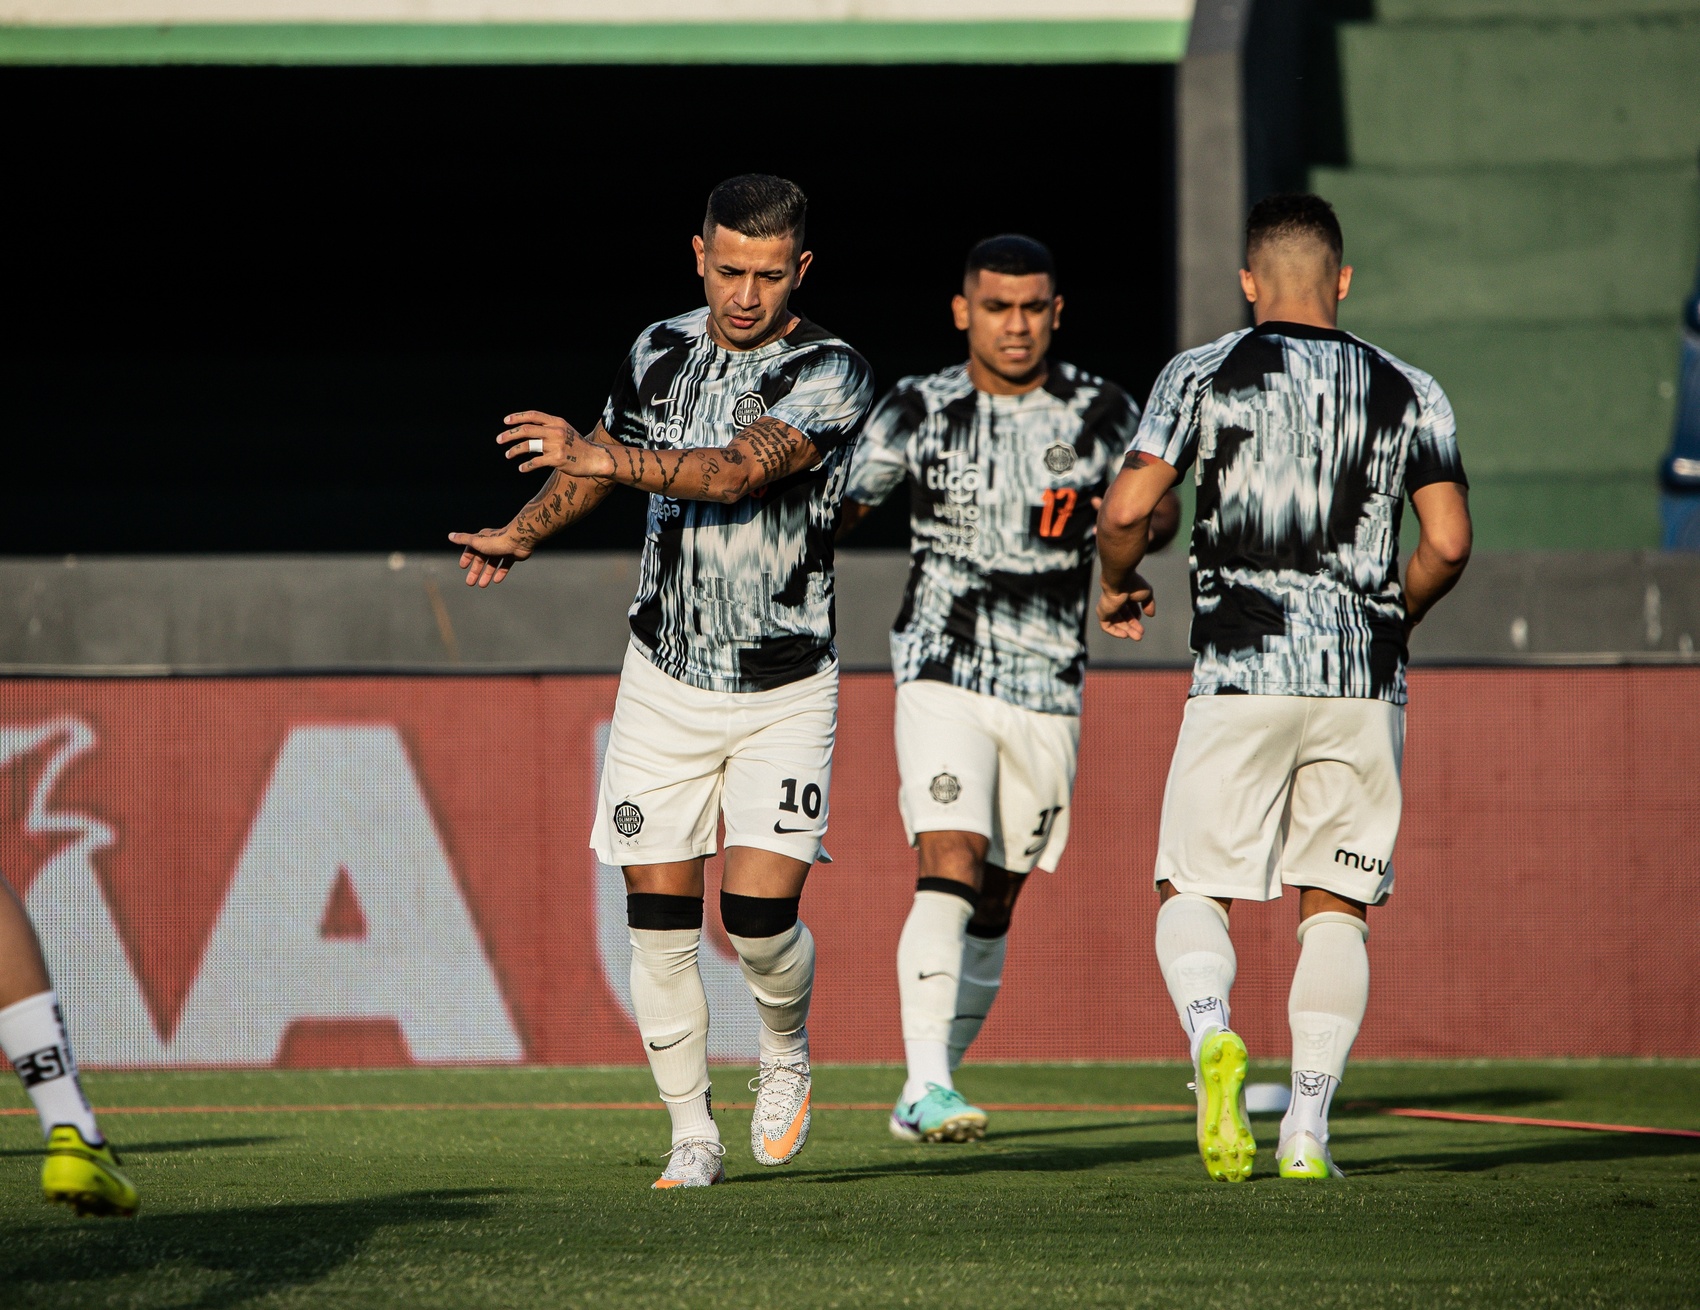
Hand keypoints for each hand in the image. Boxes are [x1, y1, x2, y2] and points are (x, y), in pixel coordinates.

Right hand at [447, 526, 532, 587]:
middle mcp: (492, 544)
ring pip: (492, 564)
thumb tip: (450, 535)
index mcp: (482, 540)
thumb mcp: (476, 541)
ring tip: (482, 585)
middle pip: (481, 560)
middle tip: (470, 583)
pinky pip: (505, 565)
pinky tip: (496, 581)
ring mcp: (502, 550)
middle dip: (475, 571)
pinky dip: (500, 572)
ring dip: (487, 574)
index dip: (467, 558)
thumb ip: (463, 539)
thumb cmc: (497, 541)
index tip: (463, 567)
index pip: (472, 549)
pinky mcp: (512, 555)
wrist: (519, 540)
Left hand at [499, 411, 615, 477]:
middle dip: (510, 434)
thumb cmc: (577, 446)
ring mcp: (557, 445)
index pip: (533, 415)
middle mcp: (556, 431)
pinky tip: (521, 468)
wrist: (594, 458)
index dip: (518, 417)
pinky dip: (526, 466)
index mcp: (557, 422)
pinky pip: (536, 462)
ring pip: (528, 445)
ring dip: (515, 450)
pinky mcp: (557, 459)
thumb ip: (549, 427)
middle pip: (527, 429)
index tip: (506, 421)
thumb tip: (528, 428)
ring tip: (508, 454)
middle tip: (499, 439)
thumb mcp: (565, 430)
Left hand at [1097, 574, 1155, 639]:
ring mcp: (1108, 607)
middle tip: (1140, 635)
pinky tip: (1125, 635)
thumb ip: (1149, 604)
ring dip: (1127, 631)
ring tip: (1137, 637)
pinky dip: (1115, 632)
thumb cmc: (1133, 584)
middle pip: (1123, 616)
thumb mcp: (1147, 594)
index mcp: (1124, 594)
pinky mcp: (1102, 612)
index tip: (1141, 619)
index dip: (1135, 615)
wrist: (1120, 580)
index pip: (1129, 607)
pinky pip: (1106, 626)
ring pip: (1116, 622)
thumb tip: (1151, 615)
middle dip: (1132, 626)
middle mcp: (1115, 600)